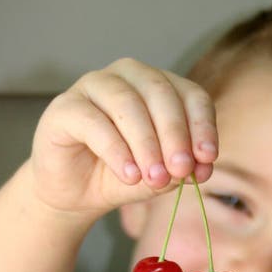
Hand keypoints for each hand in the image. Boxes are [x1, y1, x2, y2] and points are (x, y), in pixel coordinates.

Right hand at [29, 58, 218, 213]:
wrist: (74, 194)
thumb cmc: (119, 176)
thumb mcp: (157, 177)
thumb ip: (178, 170)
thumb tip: (200, 166)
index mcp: (159, 87)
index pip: (191, 94)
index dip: (202, 125)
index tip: (207, 157)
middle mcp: (128, 76)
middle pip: (160, 93)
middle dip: (175, 134)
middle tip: (181, 170)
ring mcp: (93, 86)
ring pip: (127, 104)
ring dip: (146, 144)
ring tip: (155, 178)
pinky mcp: (65, 107)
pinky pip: (94, 122)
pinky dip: (116, 150)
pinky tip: (129, 175)